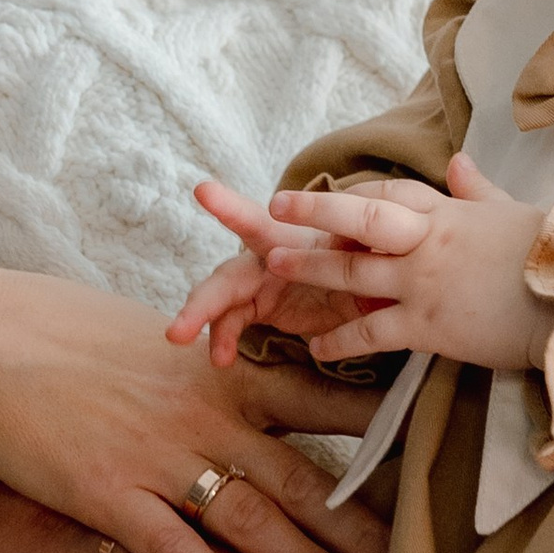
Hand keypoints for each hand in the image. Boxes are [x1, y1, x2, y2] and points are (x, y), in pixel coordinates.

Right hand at [0, 260, 392, 552]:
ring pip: (256, 524)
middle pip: (308, 481)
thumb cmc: (73, 338)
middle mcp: (207, 414)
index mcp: (227, 371)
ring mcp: (160, 456)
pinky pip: (175, 550)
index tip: (440, 463)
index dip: (387, 438)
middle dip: (367, 534)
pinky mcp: (110, 494)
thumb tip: (272, 380)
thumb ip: (223, 366)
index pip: (329, 401)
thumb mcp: (163, 339)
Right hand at [168, 176, 402, 368]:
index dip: (233, 208)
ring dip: (199, 316)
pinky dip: (223, 338)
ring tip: (177, 337)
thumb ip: (371, 252)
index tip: (204, 192)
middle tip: (175, 327)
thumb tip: (378, 252)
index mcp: (295, 238)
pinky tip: (221, 359)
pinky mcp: (258, 303)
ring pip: (220, 297)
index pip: (263, 221)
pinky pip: (231, 320)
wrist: (374, 279)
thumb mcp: (376, 255)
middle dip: (202, 297)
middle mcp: (269, 255)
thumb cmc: (371, 257)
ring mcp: (260, 280)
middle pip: (229, 273)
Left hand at [173, 159, 545, 372]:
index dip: (352, 196)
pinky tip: (314, 347)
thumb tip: (460, 160)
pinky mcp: (429, 324)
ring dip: (311, 268)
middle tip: (275, 207)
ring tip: (274, 266)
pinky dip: (339, 340)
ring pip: (352, 272)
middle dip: (314, 211)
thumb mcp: (512, 214)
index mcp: (450, 212)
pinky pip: (371, 331)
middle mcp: (429, 240)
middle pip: (360, 217)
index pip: (390, 193)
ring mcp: (425, 281)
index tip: (324, 197)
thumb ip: (478, 191)